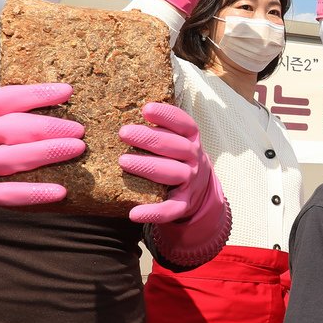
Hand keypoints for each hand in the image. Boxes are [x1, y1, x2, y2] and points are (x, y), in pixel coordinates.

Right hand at [0, 83, 84, 221]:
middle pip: (15, 128)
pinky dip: (36, 193)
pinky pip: (10, 194)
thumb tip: (45, 102)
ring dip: (49, 152)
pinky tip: (60, 191)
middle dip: (51, 126)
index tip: (66, 90)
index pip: (6, 99)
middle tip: (79, 128)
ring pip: (15, 157)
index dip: (37, 94)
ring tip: (77, 148)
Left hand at [119, 103, 215, 223]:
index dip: (166, 116)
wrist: (199, 188)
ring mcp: (191, 181)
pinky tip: (134, 213)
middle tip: (123, 133)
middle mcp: (194, 158)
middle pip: (175, 146)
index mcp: (192, 139)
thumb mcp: (177, 139)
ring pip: (173, 173)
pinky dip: (154, 212)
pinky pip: (171, 209)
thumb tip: (126, 111)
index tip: (146, 109)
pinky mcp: (184, 203)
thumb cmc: (177, 157)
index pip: (183, 124)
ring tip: (123, 161)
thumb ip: (161, 128)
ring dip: (149, 166)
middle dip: (149, 138)